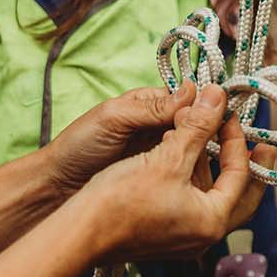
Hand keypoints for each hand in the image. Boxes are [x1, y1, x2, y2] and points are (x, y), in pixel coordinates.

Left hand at [44, 82, 198, 197]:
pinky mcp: (157, 176)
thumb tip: (192, 91)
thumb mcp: (114, 118)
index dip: (203, 106)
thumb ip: (151, 108)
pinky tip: (198, 180)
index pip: (186, 99)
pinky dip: (191, 173)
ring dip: (199, 154)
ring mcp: (158, 152)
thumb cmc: (79, 146)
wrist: (58, 185)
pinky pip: (181, 171)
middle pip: (193, 124)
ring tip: (206, 163)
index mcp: (148, 103)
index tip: (218, 117)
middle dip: (205, 132)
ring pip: (191, 149)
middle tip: (211, 144)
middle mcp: (157, 125)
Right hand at [81, 85, 273, 259]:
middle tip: (259, 144)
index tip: (227, 115)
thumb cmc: (123, 197)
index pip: (241, 176)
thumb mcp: (168, 155)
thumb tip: (218, 94)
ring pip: (210, 198)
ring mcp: (181, 241)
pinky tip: (178, 158)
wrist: (80, 231)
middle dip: (245, 165)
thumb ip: (198, 125)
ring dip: (212, 168)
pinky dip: (191, 180)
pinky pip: (189, 204)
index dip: (238, 140)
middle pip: (238, 196)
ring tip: (207, 139)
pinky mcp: (161, 237)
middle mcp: (202, 236)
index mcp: (212, 220)